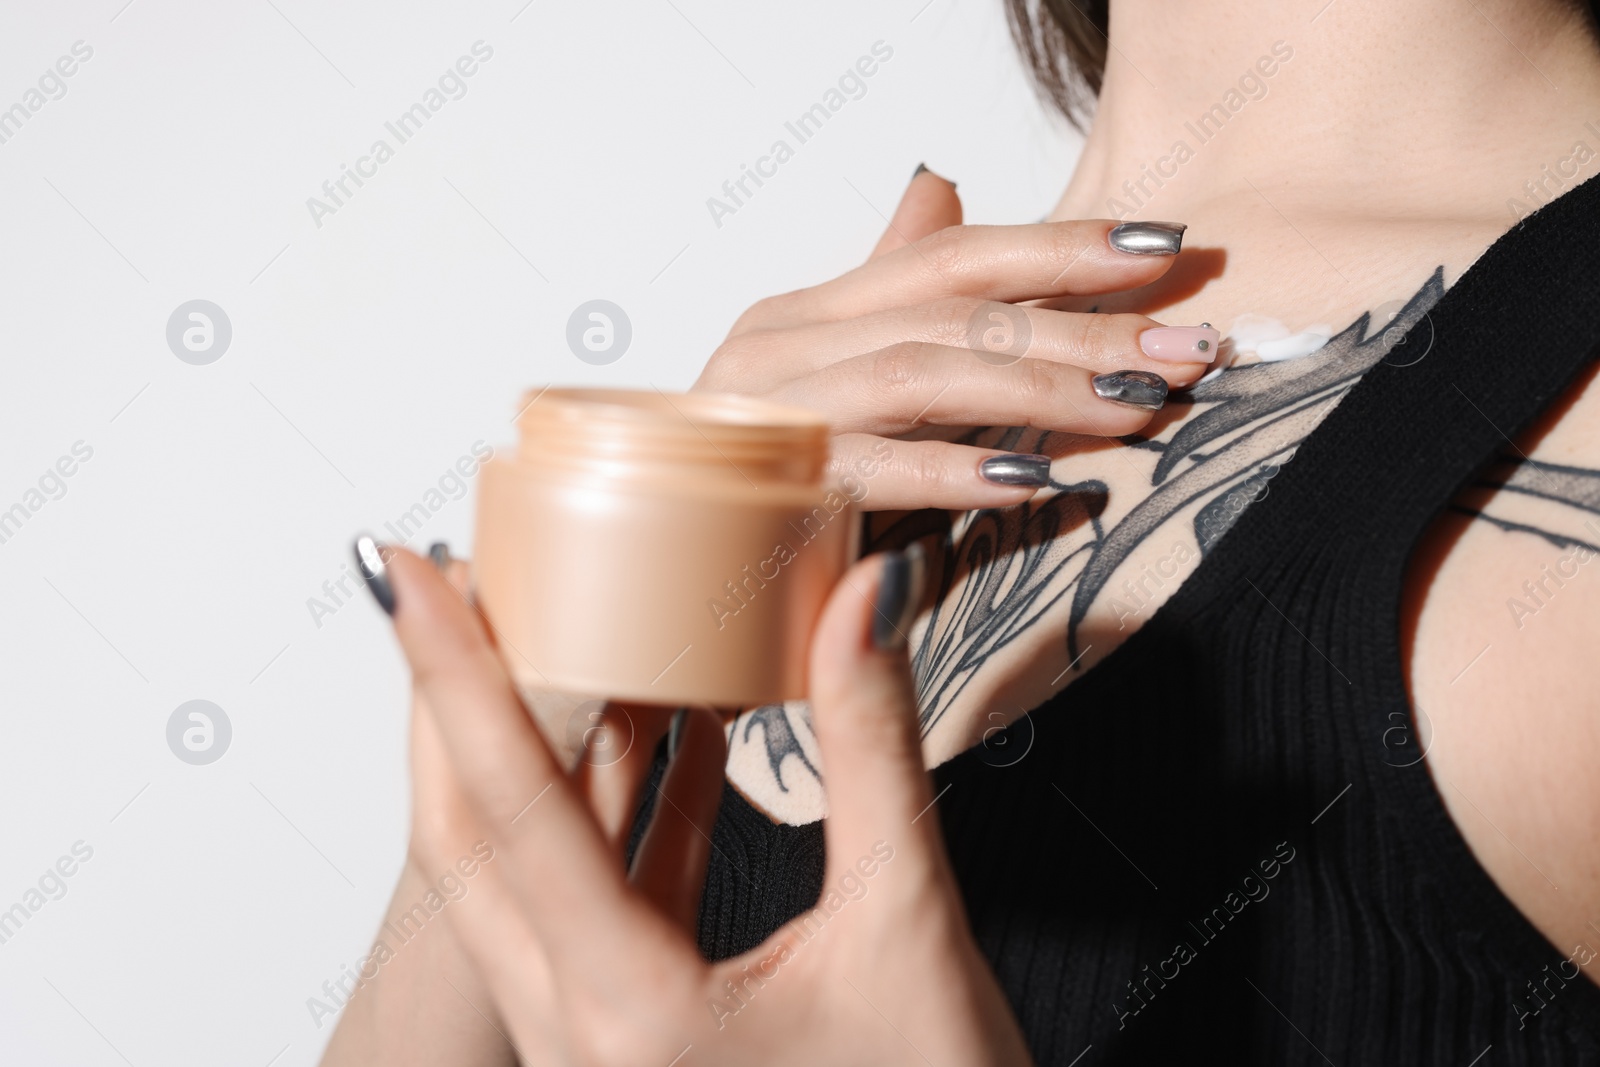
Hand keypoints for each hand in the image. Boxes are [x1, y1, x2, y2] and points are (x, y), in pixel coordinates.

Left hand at [384, 544, 1034, 1065]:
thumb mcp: (908, 928)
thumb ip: (873, 751)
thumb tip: (862, 606)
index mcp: (632, 1017)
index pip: (513, 811)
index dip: (456, 678)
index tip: (409, 583)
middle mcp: (585, 1038)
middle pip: (474, 845)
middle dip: (451, 708)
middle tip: (451, 595)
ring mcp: (601, 1045)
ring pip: (527, 877)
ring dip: (535, 757)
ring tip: (553, 641)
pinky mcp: (640, 1038)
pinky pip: (598, 905)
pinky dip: (620, 814)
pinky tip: (667, 738)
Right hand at [694, 167, 1215, 510]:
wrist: (678, 580)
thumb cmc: (783, 486)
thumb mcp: (851, 384)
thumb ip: (893, 292)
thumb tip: (941, 186)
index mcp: (807, 312)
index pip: (950, 255)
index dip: (1060, 246)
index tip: (1166, 253)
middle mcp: (779, 345)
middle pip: (954, 310)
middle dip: (1084, 327)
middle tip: (1188, 348)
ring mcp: (766, 412)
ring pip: (923, 372)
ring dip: (1043, 389)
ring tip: (1136, 406)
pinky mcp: (764, 491)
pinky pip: (872, 469)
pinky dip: (956, 471)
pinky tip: (1036, 480)